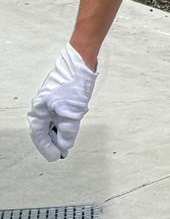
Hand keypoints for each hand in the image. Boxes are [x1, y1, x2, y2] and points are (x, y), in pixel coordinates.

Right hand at [27, 43, 97, 161]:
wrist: (81, 60)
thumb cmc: (73, 83)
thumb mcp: (71, 112)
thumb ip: (67, 131)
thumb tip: (65, 145)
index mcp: (40, 110)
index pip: (39, 135)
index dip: (47, 148)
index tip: (56, 157)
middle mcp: (43, 106)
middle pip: (45, 129)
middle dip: (53, 141)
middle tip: (63, 152)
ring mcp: (52, 100)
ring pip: (53, 122)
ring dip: (60, 132)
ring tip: (68, 141)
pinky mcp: (61, 96)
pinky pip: (60, 114)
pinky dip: (65, 122)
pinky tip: (72, 125)